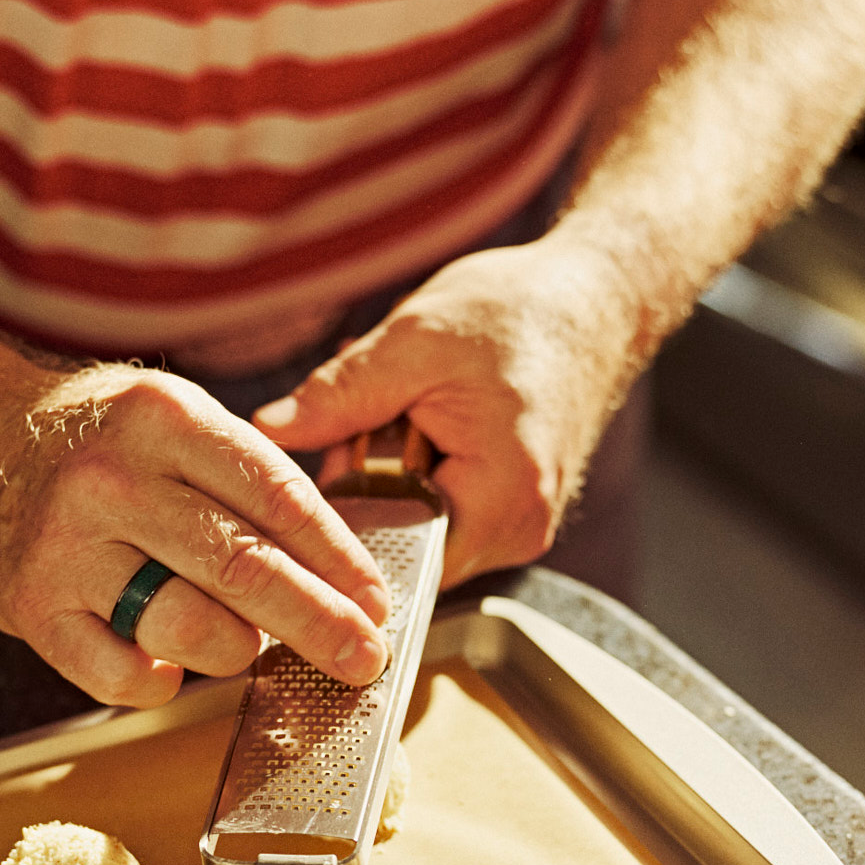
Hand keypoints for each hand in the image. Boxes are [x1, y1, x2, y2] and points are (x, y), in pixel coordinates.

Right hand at [0, 363, 393, 708]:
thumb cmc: (100, 442)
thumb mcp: (176, 419)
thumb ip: (249, 483)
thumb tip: (340, 578)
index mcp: (163, 417)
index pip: (277, 496)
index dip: (339, 559)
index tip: (376, 601)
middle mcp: (112, 480)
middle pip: (243, 568)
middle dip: (318, 623)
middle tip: (362, 657)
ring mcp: (66, 548)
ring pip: (189, 629)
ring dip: (238, 650)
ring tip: (247, 644)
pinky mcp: (31, 608)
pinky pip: (122, 677)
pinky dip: (162, 683)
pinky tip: (170, 664)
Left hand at [252, 238, 638, 586]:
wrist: (595, 302)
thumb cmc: (519, 314)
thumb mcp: (414, 342)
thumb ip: (340, 395)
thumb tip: (269, 430)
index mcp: (500, 498)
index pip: (393, 562)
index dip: (343, 525)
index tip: (322, 475)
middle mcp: (516, 532)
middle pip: (399, 547)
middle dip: (364, 490)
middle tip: (372, 421)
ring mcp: (516, 529)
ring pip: (414, 530)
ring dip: (388, 480)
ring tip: (404, 415)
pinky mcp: (509, 515)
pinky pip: (438, 513)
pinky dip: (415, 474)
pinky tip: (421, 426)